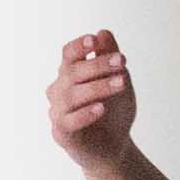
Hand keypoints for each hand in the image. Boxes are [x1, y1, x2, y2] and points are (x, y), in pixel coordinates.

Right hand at [45, 30, 139, 174]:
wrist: (114, 146)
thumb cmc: (113, 112)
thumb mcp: (119, 81)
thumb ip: (110, 58)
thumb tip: (103, 32)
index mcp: (70, 74)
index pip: (67, 55)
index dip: (78, 46)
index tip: (94, 40)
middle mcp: (59, 90)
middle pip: (72, 72)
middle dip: (98, 65)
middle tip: (122, 61)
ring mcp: (58, 112)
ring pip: (71, 95)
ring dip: (97, 87)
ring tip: (121, 83)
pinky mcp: (61, 133)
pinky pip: (68, 121)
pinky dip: (84, 113)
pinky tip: (101, 108)